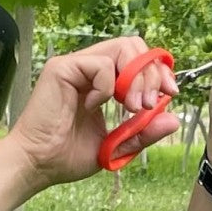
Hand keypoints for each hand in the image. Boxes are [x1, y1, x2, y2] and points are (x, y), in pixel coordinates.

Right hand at [8, 37, 179, 186]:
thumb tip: (173, 119)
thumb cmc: (66, 156)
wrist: (37, 165)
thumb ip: (143, 131)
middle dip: (151, 73)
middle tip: (147, 104)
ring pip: (122, 47)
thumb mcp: (117, 145)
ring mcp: (75, 65)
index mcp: (101, 82)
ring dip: (136, 77)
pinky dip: (108, 87)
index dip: (158, 70)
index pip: (137, 58)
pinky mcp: (62, 68)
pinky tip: (94, 106)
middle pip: (134, 45)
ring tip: (131, 106)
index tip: (169, 93)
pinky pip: (101, 65)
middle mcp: (89, 68)